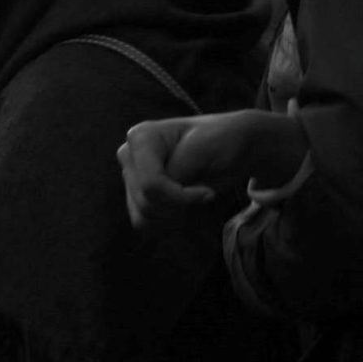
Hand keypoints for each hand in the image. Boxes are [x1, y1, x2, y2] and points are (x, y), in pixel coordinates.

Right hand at [119, 111, 306, 227]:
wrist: (233, 147)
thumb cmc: (221, 140)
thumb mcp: (204, 149)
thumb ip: (178, 169)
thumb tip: (158, 191)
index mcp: (141, 137)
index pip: (150, 185)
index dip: (181, 197)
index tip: (210, 193)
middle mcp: (130, 157)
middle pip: (146, 203)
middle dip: (180, 207)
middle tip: (206, 194)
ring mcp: (131, 177)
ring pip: (143, 218)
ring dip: (177, 216)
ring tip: (198, 200)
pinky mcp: (137, 195)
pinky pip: (146, 224)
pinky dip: (171, 222)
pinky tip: (188, 207)